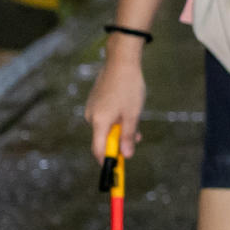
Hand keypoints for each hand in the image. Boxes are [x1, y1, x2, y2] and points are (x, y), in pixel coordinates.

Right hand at [85, 47, 147, 161]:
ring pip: (106, 127)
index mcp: (99, 122)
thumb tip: (126, 155)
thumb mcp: (132, 115)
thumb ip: (128, 137)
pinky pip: (105, 117)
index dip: (107, 161)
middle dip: (120, 142)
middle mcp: (91, 117)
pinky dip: (116, 119)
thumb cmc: (128, 88)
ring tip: (136, 119)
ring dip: (120, 129)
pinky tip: (128, 110)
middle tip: (138, 137)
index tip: (117, 168)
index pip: (98, 150)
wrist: (121, 61)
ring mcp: (92, 108)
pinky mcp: (95, 101)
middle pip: (104, 139)